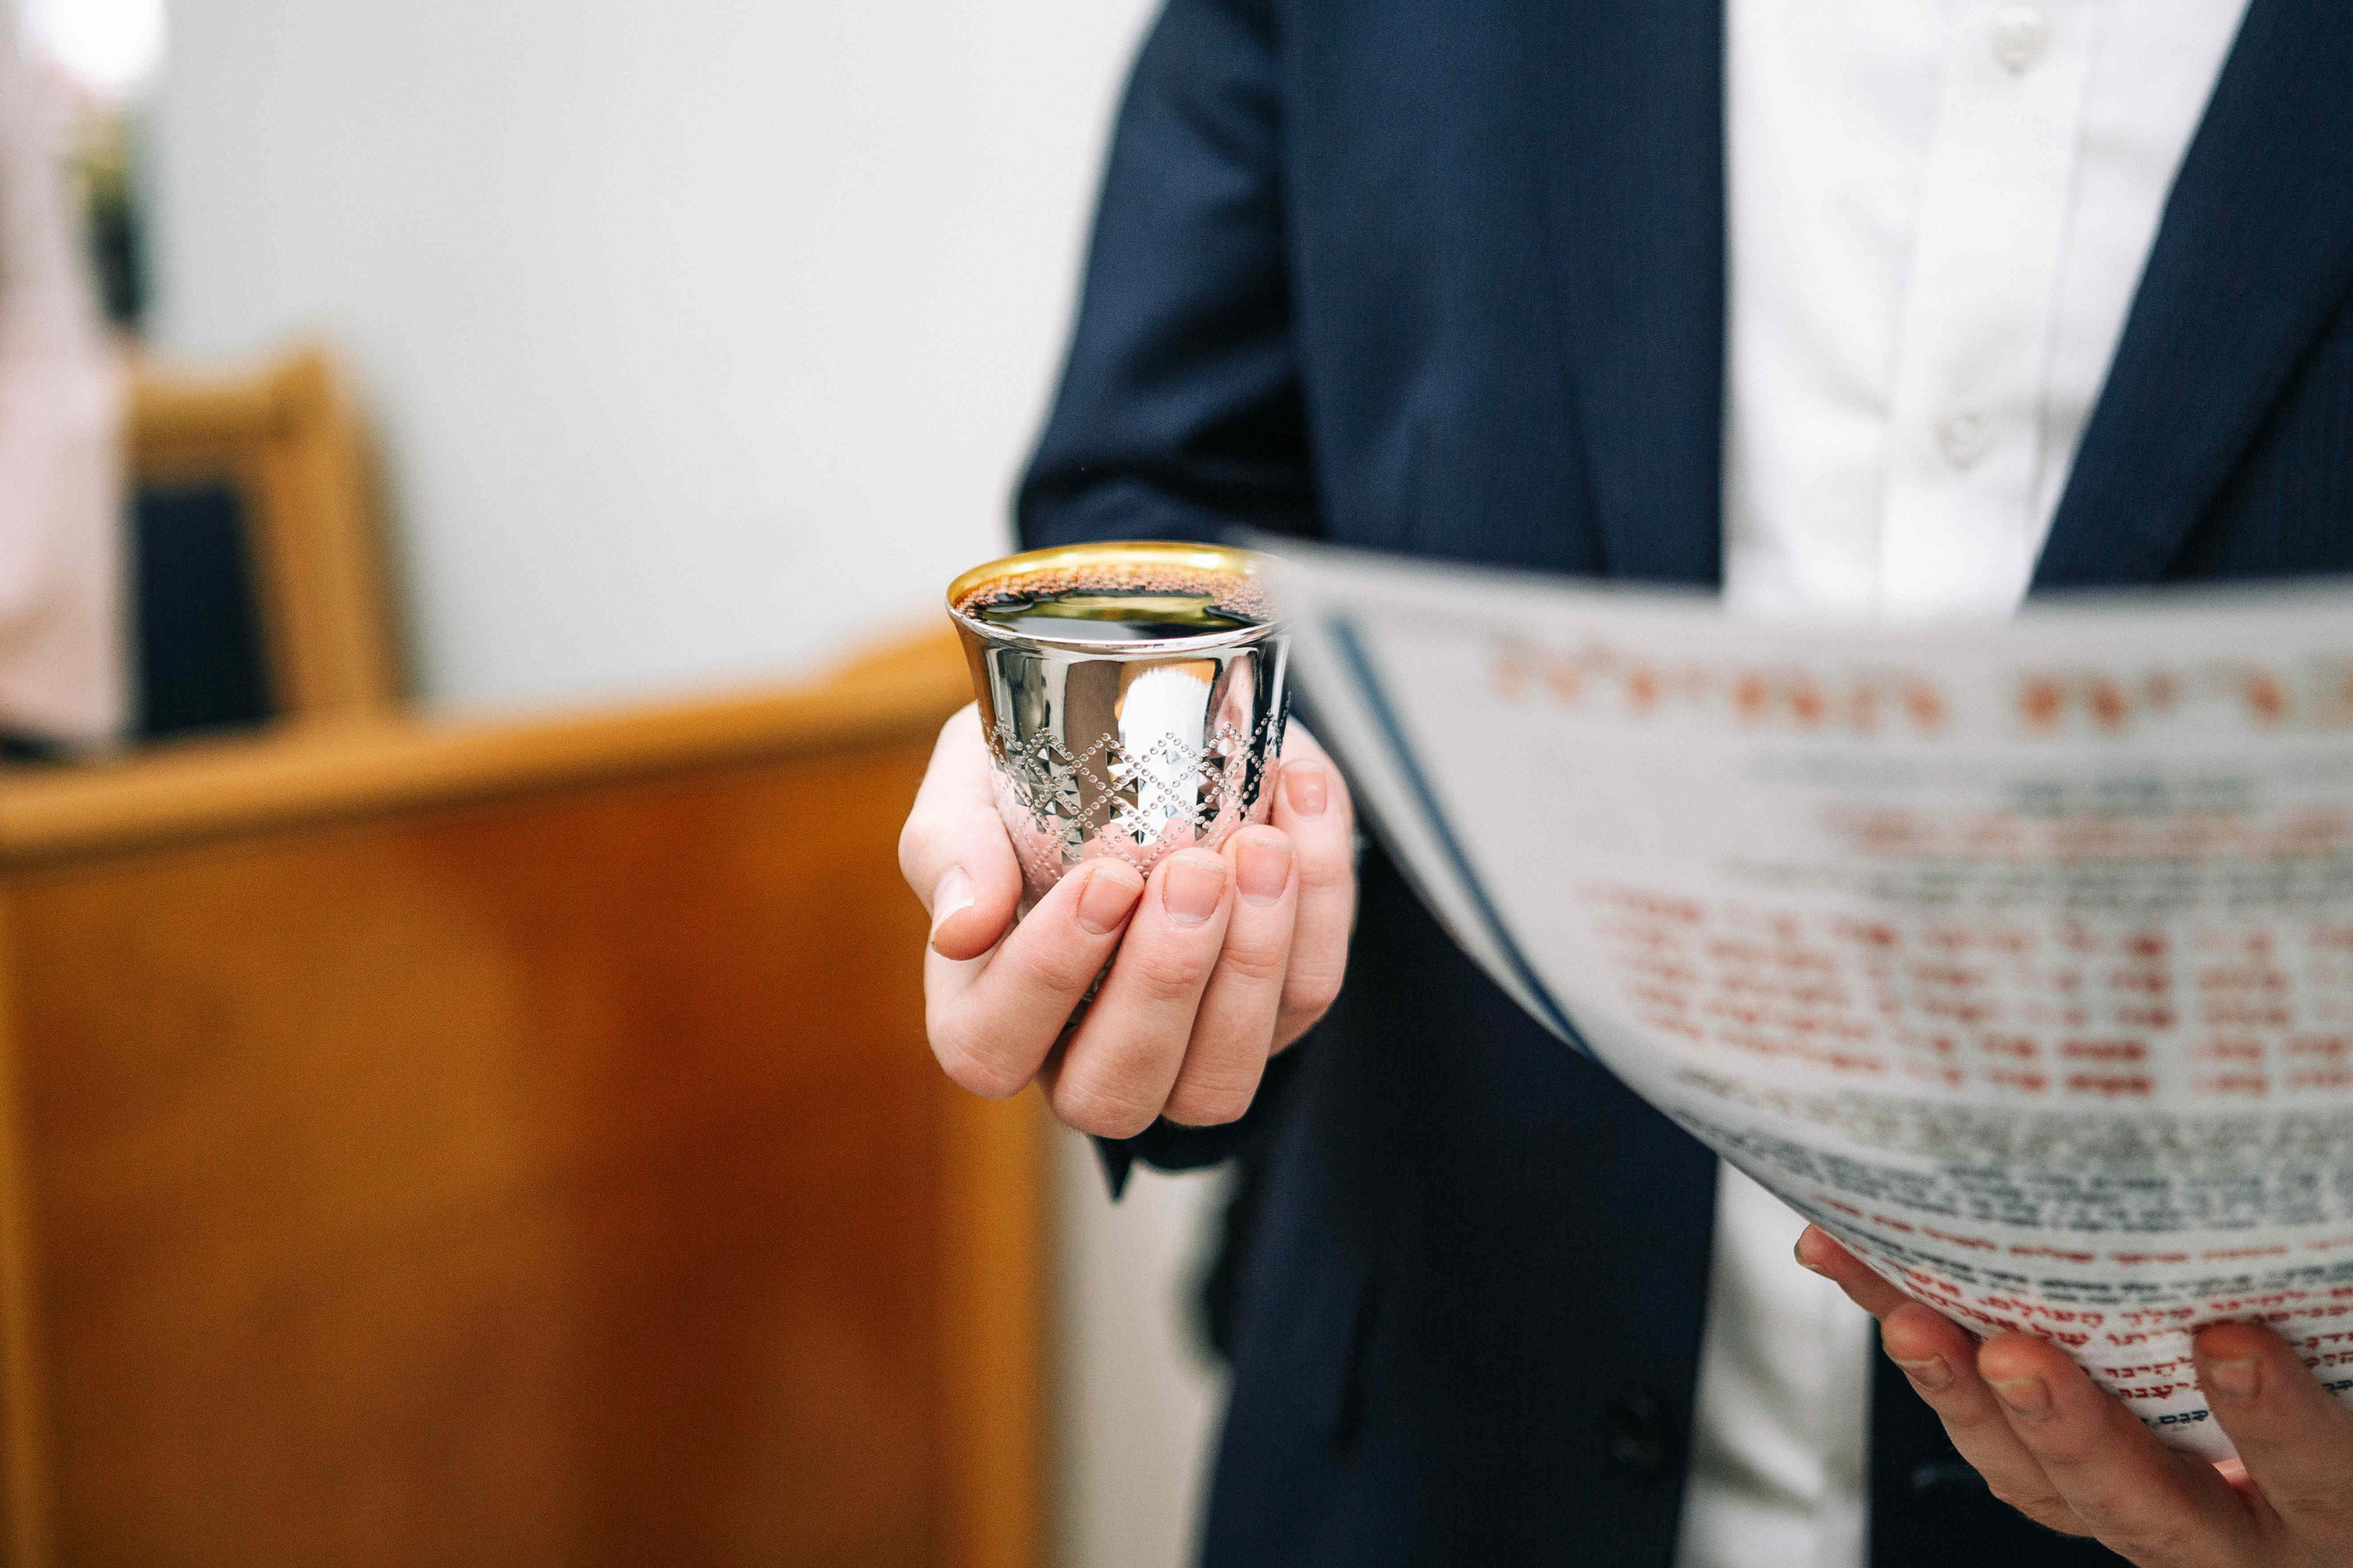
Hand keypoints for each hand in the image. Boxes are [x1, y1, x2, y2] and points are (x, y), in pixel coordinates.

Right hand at [898, 704, 1355, 1137]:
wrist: (1150, 724)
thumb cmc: (1038, 769)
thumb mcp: (971, 777)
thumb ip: (949, 842)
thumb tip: (960, 926)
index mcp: (985, 1007)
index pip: (989, 1047)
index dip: (1046, 978)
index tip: (1106, 876)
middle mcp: (1078, 1057)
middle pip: (1111, 1095)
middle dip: (1162, 985)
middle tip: (1195, 870)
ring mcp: (1181, 1057)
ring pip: (1216, 1083)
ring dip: (1251, 968)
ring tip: (1262, 848)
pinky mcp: (1270, 1022)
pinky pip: (1303, 998)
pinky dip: (1320, 905)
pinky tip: (1305, 803)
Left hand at [1798, 1225, 2352, 1566]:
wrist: (2295, 1443)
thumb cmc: (2322, 1368)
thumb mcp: (2334, 1351)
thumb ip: (2321, 1308)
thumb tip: (2289, 1235)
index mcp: (2327, 1504)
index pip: (2316, 1476)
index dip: (2275, 1422)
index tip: (2230, 1342)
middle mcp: (2233, 1533)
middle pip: (2143, 1508)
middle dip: (2071, 1433)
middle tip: (2010, 1358)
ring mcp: (2140, 1514)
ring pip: (2036, 1481)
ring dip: (1960, 1396)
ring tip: (1904, 1318)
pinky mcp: (2061, 1481)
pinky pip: (1986, 1437)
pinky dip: (1927, 1355)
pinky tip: (1864, 1274)